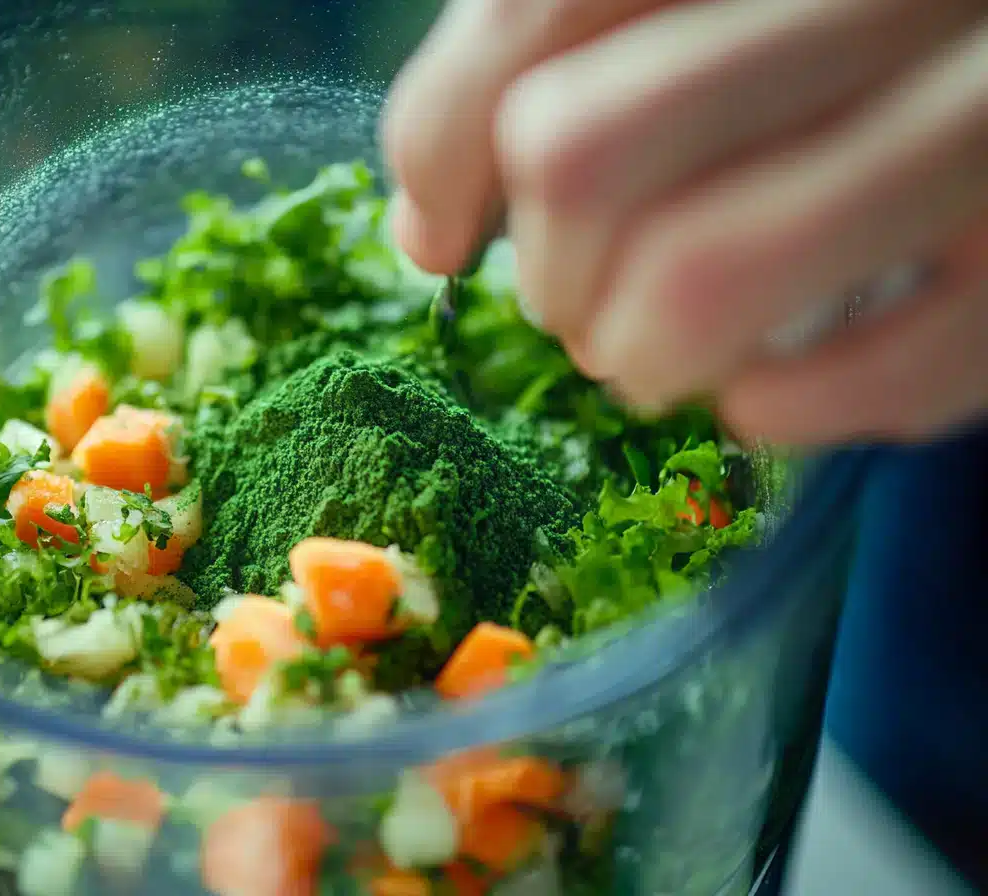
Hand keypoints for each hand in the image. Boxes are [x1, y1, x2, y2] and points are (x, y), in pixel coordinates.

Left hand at [383, 0, 987, 444]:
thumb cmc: (843, 51)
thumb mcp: (698, 8)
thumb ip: (550, 64)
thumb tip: (423, 236)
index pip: (531, 17)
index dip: (440, 153)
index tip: (444, 235)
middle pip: (579, 154)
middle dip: (548, 274)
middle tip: (581, 301)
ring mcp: (976, 123)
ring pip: (695, 276)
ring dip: (640, 354)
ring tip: (656, 353)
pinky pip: (869, 377)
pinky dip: (772, 410)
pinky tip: (763, 388)